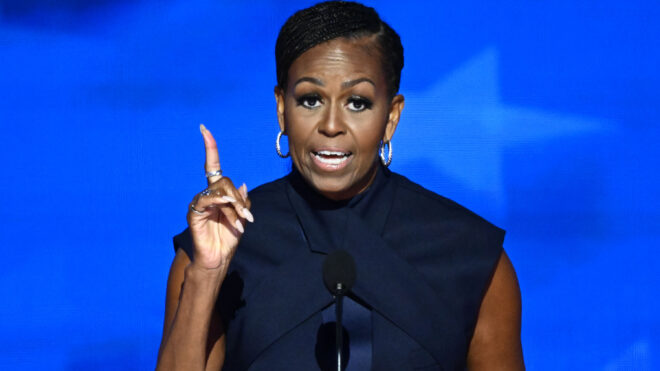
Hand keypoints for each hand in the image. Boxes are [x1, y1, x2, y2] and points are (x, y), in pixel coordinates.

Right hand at [186, 124, 253, 270]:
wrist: (218, 258)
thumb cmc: (228, 237)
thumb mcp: (241, 216)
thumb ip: (242, 200)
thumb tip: (242, 185)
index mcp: (217, 194)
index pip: (212, 166)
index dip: (210, 148)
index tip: (204, 129)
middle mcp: (207, 195)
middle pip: (223, 182)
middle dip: (238, 199)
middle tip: (246, 217)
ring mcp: (199, 203)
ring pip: (219, 191)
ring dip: (233, 206)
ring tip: (240, 222)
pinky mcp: (194, 213)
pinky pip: (207, 200)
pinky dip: (221, 204)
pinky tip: (229, 214)